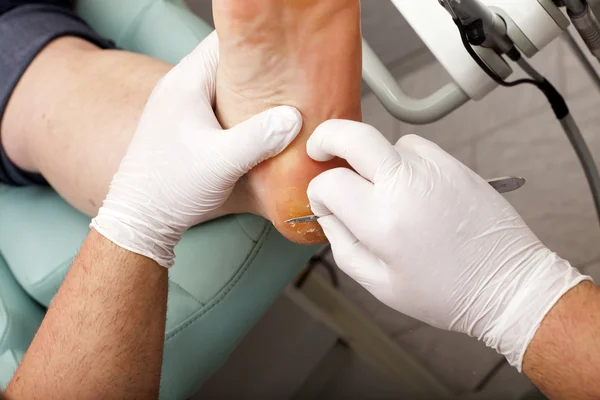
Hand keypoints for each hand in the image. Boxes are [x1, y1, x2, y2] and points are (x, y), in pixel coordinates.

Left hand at [91, 32, 301, 267]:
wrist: (140, 217)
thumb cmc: (171, 187)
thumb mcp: (221, 163)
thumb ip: (260, 138)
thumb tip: (294, 117)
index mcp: (187, 81)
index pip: (225, 38)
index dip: (258, 38)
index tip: (288, 45)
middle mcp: (181, 85)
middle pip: (227, 57)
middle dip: (260, 61)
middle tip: (294, 71)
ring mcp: (181, 104)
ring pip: (225, 80)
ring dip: (251, 85)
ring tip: (284, 93)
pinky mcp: (185, 123)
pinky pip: (219, 101)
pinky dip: (241, 103)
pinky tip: (260, 119)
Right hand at [306, 120, 589, 369]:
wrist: (506, 283)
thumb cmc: (443, 292)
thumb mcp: (379, 284)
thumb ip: (341, 244)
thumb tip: (328, 213)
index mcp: (382, 221)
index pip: (330, 183)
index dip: (318, 192)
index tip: (324, 201)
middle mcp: (406, 185)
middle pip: (352, 135)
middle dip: (326, 138)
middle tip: (319, 151)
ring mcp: (433, 168)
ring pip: (383, 142)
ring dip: (370, 159)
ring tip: (380, 188)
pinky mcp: (453, 164)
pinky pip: (413, 148)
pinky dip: (401, 161)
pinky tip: (410, 188)